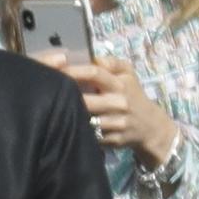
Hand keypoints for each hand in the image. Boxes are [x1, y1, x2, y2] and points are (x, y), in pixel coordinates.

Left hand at [37, 52, 176, 160]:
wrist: (149, 126)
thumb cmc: (132, 95)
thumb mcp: (129, 73)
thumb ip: (112, 63)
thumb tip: (93, 58)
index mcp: (120, 84)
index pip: (94, 73)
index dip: (73, 71)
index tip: (55, 70)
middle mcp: (119, 103)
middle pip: (86, 99)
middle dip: (66, 97)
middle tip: (48, 93)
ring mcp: (116, 123)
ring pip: (86, 120)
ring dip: (70, 116)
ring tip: (54, 111)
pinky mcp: (112, 140)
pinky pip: (90, 136)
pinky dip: (78, 131)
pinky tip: (67, 127)